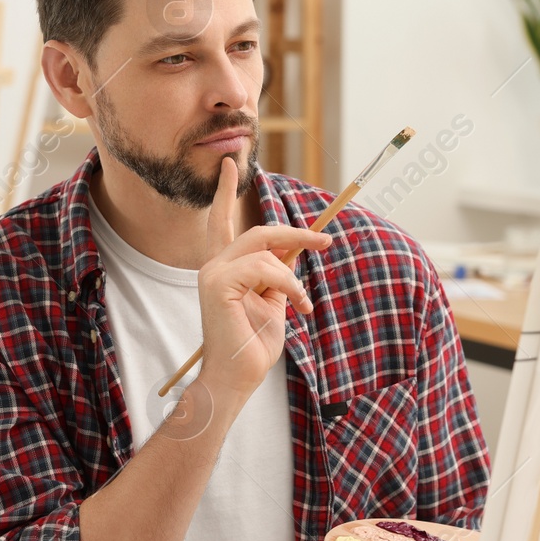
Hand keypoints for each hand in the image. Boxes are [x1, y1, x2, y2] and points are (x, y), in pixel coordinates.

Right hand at [196, 157, 331, 400]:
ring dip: (294, 275)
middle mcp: (214, 265)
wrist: (236, 378)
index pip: (221, 221)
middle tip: (327, 240)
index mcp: (224, 268)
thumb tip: (297, 249)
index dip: (224, 191)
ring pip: (265, 249)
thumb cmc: (253, 345)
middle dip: (296, 233)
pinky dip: (288, 285)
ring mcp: (212, 273)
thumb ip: (279, 273)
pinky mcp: (218, 284)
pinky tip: (297, 307)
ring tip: (303, 304)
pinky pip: (264, 268)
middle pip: (258, 230)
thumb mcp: (274, 301)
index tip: (229, 162)